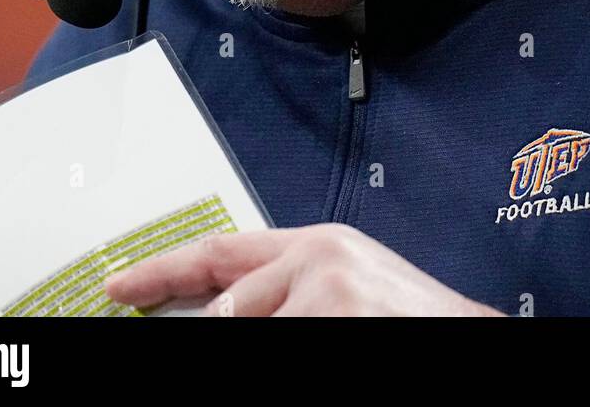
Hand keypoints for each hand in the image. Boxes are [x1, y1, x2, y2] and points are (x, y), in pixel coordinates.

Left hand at [103, 223, 504, 316]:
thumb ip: (289, 289)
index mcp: (319, 244)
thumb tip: (223, 309)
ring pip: (248, 331)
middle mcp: (317, 260)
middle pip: (228, 310)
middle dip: (225, 331)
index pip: (220, 252)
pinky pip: (277, 344)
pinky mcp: (331, 318)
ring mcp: (324, 294)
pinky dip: (298, 343)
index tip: (119, 288)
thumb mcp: (348, 287)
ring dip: (280, 339)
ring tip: (343, 324)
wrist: (471, 334)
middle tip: (256, 318)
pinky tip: (343, 331)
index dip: (162, 270)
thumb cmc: (413, 320)